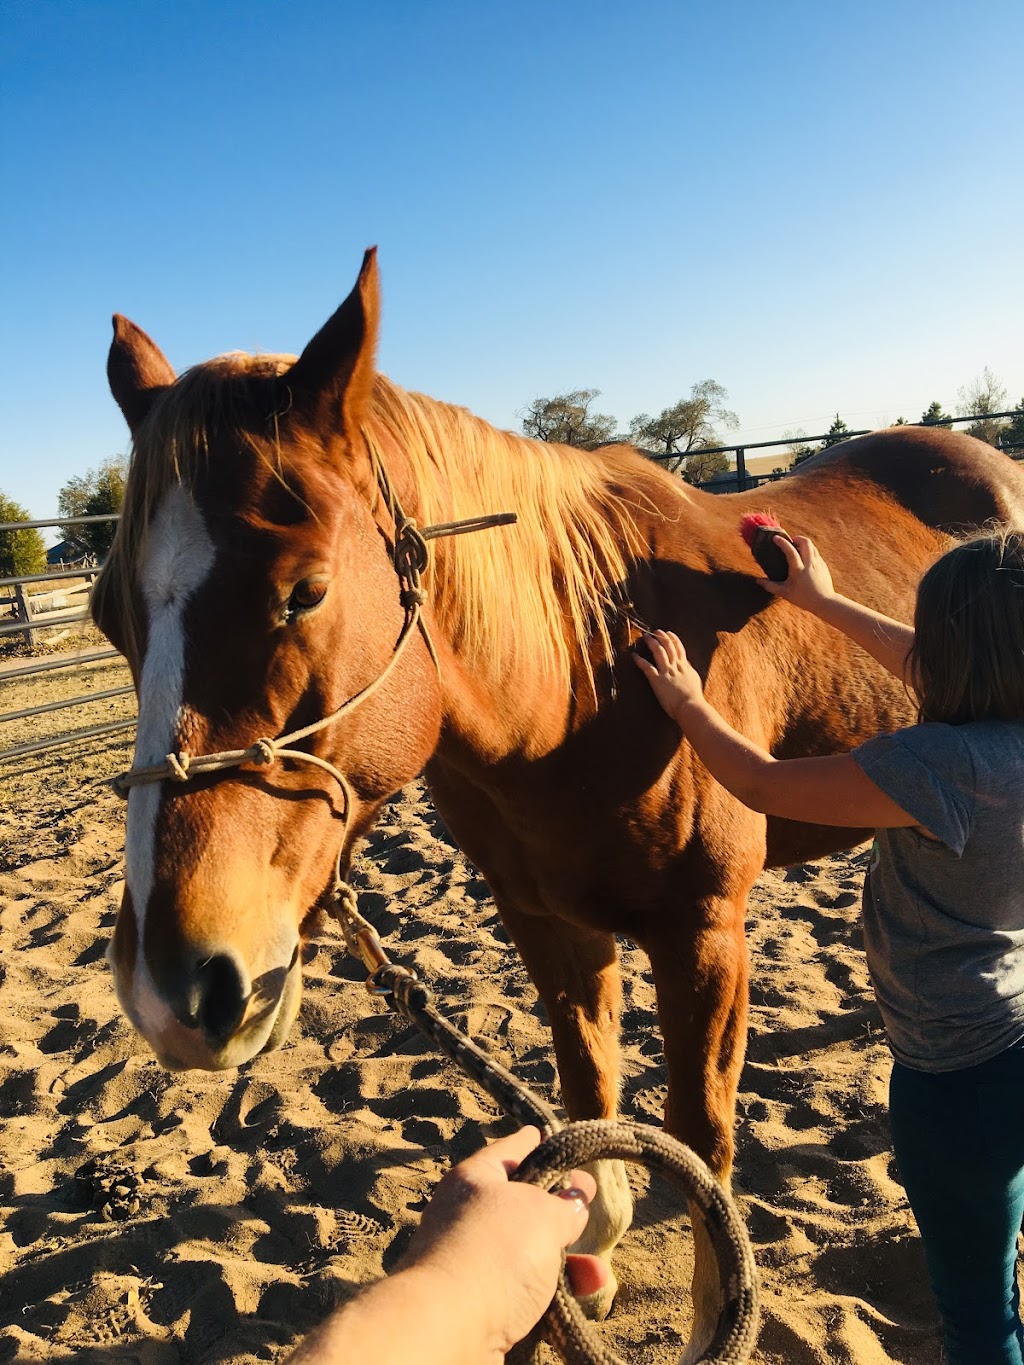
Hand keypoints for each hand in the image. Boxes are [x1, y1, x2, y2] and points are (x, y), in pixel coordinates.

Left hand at [398, 1127, 605, 1356]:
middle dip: (559, 1210)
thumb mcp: (543, 1214)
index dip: (539, 1143)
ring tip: (596, 1272)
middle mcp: (469, 1216)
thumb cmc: (495, 1253)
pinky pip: (525, 1289)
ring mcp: (473, 1261)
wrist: (448, 1328)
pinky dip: (554, 1291)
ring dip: (565, 1259)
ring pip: (528, 1252)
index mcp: (476, 1178)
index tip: (555, 1137)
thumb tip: (575, 1202)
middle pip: (522, 1204)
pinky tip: (581, 1293)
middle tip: (588, 1205)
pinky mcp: (480, 1302)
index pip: (513, 1150)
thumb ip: (565, 1205)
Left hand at [632, 630, 704, 720]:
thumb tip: (686, 664)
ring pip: (658, 652)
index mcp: (685, 667)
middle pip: (668, 646)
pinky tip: (633, 655)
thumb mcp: (694, 681)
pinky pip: (646, 667)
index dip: (673, 639)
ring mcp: (666, 672)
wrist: (691, 707)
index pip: (679, 648)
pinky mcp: (657, 680)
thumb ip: (689, 671)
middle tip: (655, 631)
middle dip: (661, 637)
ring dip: (651, 643)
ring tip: (645, 637)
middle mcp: (676, 666)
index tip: (668, 633)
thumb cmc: (694, 698)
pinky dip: (639, 660)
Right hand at [758, 535, 836, 612]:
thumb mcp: (784, 593)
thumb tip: (758, 581)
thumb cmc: (803, 598)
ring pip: (812, 546)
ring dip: (803, 543)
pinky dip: (809, 551)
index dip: (782, 543)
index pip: (790, 551)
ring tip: (796, 549)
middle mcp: (809, 564)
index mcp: (798, 570)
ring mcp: (818, 563)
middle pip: (806, 542)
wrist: (824, 602)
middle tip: (790, 542)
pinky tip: (804, 558)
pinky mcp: (823, 565)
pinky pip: (816, 553)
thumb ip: (770, 586)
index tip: (775, 538)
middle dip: (797, 538)